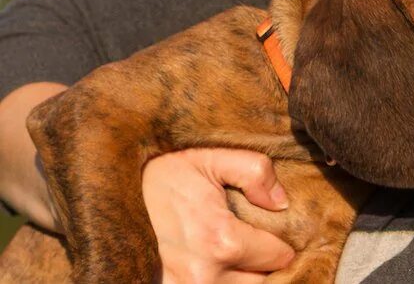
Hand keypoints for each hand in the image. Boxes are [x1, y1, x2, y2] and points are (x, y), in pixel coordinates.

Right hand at [142, 148, 295, 283]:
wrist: (115, 193)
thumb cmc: (166, 173)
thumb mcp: (212, 158)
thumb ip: (256, 172)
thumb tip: (281, 203)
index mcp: (220, 240)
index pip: (278, 257)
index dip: (282, 242)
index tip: (275, 230)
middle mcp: (203, 275)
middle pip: (260, 281)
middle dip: (262, 262)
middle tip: (255, 240)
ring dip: (242, 275)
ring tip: (234, 251)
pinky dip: (220, 280)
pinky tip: (218, 263)